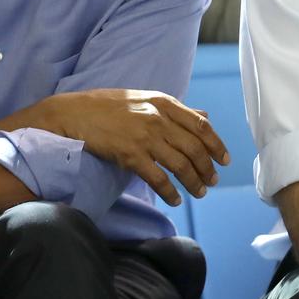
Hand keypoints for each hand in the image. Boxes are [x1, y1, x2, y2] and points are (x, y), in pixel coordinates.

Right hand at [37, 89, 229, 205]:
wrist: (73, 113)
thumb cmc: (108, 106)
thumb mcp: (145, 99)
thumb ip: (175, 109)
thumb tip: (204, 117)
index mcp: (163, 102)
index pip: (201, 125)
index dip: (217, 144)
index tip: (224, 160)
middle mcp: (158, 118)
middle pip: (195, 148)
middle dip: (207, 168)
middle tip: (212, 181)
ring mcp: (144, 136)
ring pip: (180, 164)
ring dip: (193, 182)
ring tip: (199, 193)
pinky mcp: (130, 154)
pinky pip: (158, 178)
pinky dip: (170, 192)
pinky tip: (175, 200)